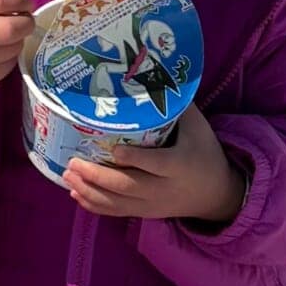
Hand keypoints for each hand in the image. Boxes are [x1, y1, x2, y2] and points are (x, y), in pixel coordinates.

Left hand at [64, 105, 246, 225]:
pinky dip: (95, 206)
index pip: (157, 164)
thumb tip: (153, 72)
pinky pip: (118, 213)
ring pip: (119, 203)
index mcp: (181, 165)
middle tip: (72, 162)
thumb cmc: (205, 153)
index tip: (114, 150)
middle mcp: (165, 189)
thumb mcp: (198, 128)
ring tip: (66, 175)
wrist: (218, 195)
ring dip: (90, 191)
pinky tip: (75, 194)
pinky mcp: (146, 212)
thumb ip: (176, 105)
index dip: (136, 159)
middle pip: (129, 187)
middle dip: (99, 176)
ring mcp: (153, 205)